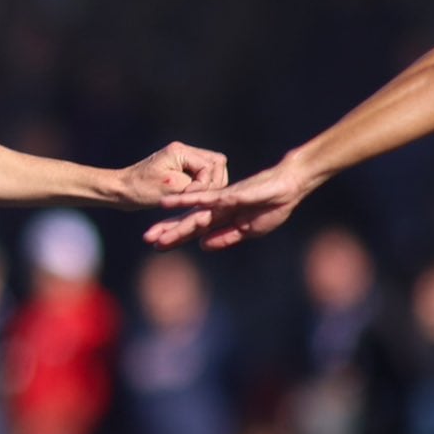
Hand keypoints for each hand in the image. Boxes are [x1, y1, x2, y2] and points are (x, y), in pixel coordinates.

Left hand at [112, 142, 227, 208]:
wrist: (120, 190)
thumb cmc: (140, 189)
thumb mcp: (169, 189)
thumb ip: (195, 185)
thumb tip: (213, 188)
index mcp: (180, 151)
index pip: (210, 165)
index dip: (206, 184)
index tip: (191, 198)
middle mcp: (184, 151)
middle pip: (216, 163)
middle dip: (213, 182)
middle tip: (203, 199)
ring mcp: (183, 160)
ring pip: (211, 170)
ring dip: (209, 186)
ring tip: (199, 202)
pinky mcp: (180, 170)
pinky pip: (201, 177)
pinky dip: (201, 188)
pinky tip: (193, 201)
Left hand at [144, 156, 309, 250]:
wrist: (288, 187)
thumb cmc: (271, 208)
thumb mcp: (247, 230)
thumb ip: (224, 237)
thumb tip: (201, 246)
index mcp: (221, 219)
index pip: (194, 230)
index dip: (176, 237)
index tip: (157, 246)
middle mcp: (216, 209)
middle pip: (187, 222)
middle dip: (167, 231)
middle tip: (146, 239)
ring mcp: (220, 200)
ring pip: (191, 213)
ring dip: (171, 222)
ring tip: (151, 230)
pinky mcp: (226, 194)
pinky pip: (202, 198)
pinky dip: (185, 201)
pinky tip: (168, 203)